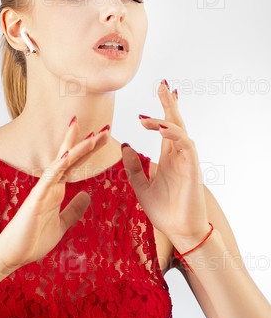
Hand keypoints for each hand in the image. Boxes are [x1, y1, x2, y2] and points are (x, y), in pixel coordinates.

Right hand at [0, 118, 110, 275]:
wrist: (13, 255)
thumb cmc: (33, 240)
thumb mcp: (61, 224)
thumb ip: (73, 209)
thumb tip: (87, 195)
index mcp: (56, 190)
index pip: (74, 165)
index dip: (88, 151)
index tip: (103, 136)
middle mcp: (50, 186)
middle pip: (70, 158)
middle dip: (87, 143)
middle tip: (105, 128)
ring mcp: (42, 191)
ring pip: (61, 164)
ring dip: (76, 149)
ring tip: (93, 136)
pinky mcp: (35, 199)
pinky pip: (48, 179)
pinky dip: (58, 166)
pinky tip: (68, 155)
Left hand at [122, 80, 209, 247]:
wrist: (180, 233)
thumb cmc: (165, 212)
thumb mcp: (142, 187)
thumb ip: (134, 167)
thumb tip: (125, 145)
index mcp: (168, 159)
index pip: (166, 129)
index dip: (162, 111)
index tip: (159, 93)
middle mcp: (178, 157)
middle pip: (176, 123)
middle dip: (170, 104)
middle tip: (163, 84)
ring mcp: (187, 162)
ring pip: (180, 131)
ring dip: (165, 119)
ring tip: (144, 117)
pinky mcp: (193, 169)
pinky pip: (186, 145)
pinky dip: (174, 134)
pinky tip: (161, 128)